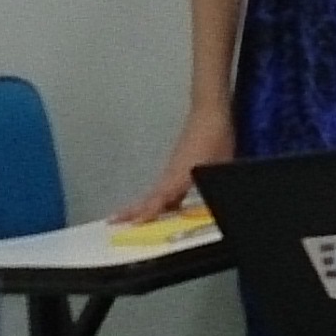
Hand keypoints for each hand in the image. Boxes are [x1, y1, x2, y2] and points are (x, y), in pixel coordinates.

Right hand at [117, 108, 231, 223]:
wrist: (209, 112)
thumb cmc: (215, 137)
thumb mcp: (221, 165)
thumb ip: (215, 185)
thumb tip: (219, 205)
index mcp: (180, 175)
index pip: (161, 197)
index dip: (148, 211)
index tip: (134, 223)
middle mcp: (171, 173)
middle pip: (151, 196)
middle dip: (133, 209)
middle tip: (113, 221)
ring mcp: (173, 168)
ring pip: (157, 191)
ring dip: (144, 205)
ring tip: (132, 220)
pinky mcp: (178, 165)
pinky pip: (166, 186)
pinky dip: (160, 198)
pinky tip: (169, 209)